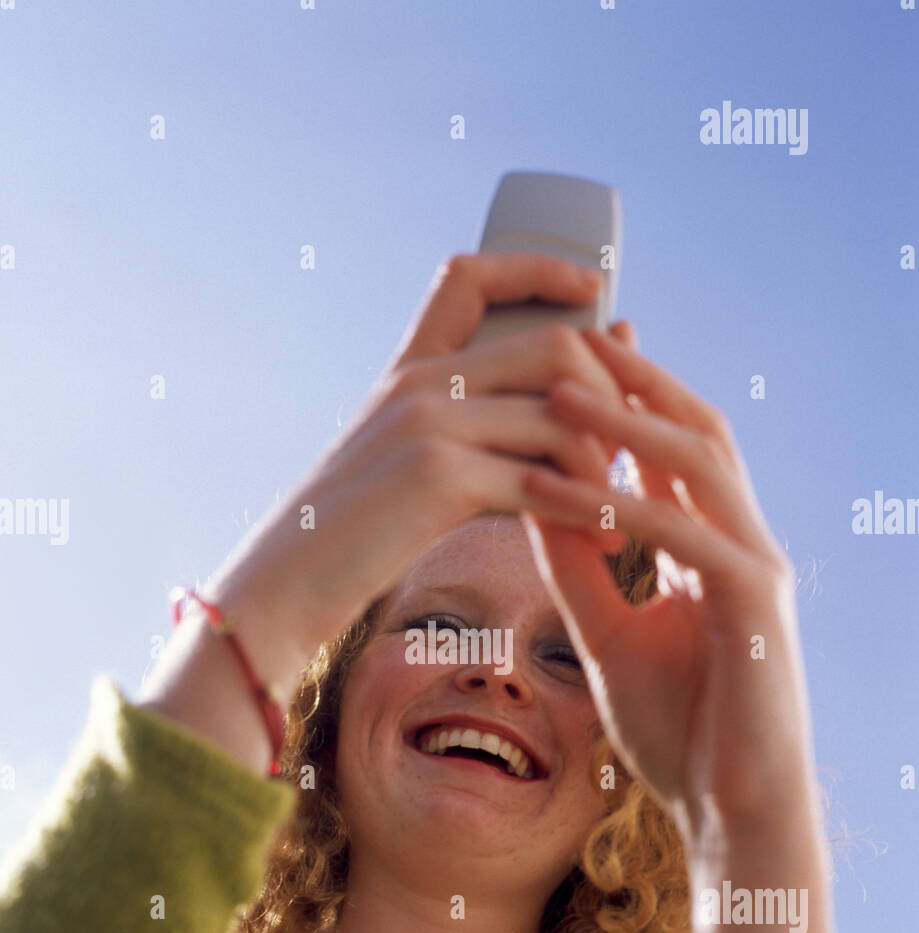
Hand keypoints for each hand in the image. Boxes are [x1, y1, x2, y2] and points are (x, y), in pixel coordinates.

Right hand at [204, 252, 631, 699]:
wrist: (282, 588)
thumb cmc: (347, 541)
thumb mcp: (401, 469)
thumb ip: (468, 439)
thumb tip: (553, 435)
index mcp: (408, 373)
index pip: (470, 278)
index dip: (540, 269)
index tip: (592, 287)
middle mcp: (419, 383)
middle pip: (554, 345)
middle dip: (610, 395)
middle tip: (625, 453)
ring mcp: (427, 424)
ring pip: (562, 412)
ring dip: (605, 465)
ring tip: (615, 511)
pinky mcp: (437, 477)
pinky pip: (543, 481)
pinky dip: (583, 510)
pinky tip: (599, 540)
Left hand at [521, 323, 820, 845]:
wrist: (732, 811)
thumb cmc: (680, 729)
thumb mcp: (607, 634)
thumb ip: (578, 568)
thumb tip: (531, 500)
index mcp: (712, 546)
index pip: (671, 450)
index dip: (627, 395)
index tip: (576, 351)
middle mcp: (741, 543)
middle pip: (695, 432)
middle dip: (636, 378)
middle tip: (575, 333)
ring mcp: (756, 568)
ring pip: (702, 465)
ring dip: (632, 423)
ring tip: (566, 387)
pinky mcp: (756, 606)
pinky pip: (693, 538)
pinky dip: (635, 506)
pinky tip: (580, 487)